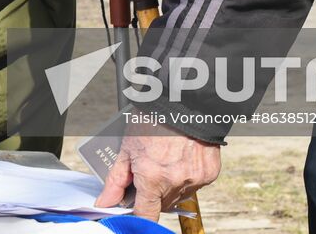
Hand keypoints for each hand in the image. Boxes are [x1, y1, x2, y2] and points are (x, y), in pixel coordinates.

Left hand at [95, 131, 220, 218]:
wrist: (184, 100)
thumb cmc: (153, 119)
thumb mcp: (127, 147)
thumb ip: (116, 180)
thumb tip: (105, 203)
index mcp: (153, 177)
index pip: (146, 215)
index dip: (138, 214)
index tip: (134, 207)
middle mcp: (176, 181)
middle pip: (161, 204)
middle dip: (152, 193)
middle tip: (148, 171)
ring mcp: (195, 179)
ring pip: (178, 195)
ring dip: (170, 186)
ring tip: (165, 160)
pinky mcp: (209, 173)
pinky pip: (194, 185)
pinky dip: (186, 176)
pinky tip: (180, 158)